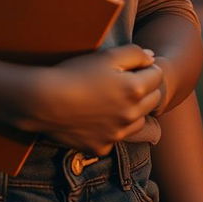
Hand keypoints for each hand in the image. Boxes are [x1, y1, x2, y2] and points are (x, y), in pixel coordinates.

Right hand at [25, 43, 163, 155]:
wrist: (45, 102)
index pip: (157, 75)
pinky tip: (95, 117)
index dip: (147, 66)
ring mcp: (117, 135)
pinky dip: (111, 128)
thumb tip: (151, 57)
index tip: (133, 64)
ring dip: (133, 111)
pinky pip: (114, 137)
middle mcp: (132, 116)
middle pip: (152, 100)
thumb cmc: (75, 73)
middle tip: (124, 79)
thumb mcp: (106, 55)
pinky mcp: (101, 148)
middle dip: (145, 89)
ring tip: (112, 99)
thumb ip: (134, 53)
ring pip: (138, 122)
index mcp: (136, 90)